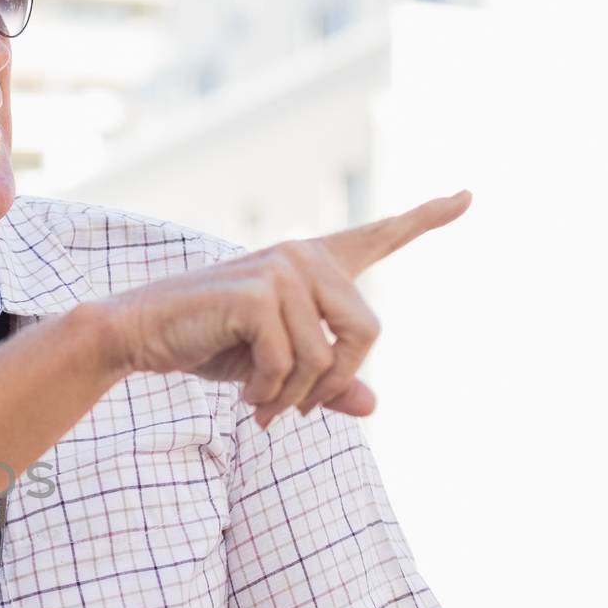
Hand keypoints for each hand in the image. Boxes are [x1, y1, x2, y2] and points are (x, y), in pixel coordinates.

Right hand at [106, 191, 469, 426]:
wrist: (139, 335)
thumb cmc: (208, 346)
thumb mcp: (274, 368)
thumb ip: (324, 382)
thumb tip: (373, 405)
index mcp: (311, 265)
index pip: (379, 236)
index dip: (427, 217)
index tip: (468, 196)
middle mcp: (302, 257)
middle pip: (367, 332)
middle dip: (335, 382)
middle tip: (297, 411)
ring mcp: (280, 270)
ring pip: (327, 356)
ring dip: (296, 398)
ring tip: (264, 408)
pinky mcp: (257, 293)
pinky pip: (290, 362)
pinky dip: (270, 392)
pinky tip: (247, 395)